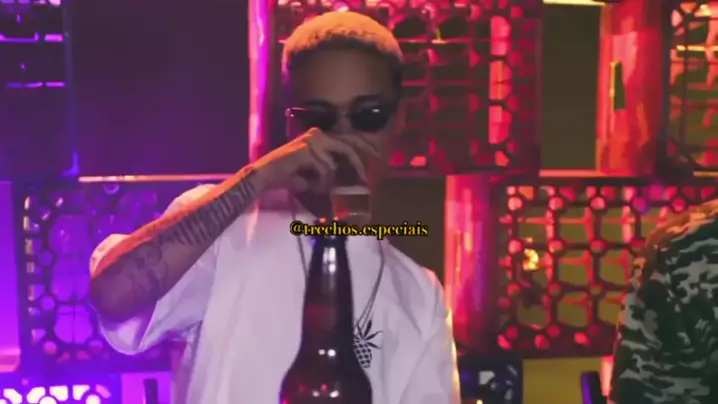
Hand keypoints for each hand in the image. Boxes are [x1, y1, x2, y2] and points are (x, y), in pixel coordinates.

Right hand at [252, 128, 378, 191]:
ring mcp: (312, 141)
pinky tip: (305, 182)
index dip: (363, 145)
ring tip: (315, 186)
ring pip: (332, 166)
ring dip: (325, 181)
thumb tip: (350, 177)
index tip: (377, 154)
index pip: (347, 138)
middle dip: (358, 161)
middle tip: (367, 176)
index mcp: (320, 136)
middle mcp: (318, 134)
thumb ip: (331, 170)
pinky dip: (316, 181)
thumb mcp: (315, 171)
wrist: (265, 175)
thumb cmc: (288, 174)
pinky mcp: (306, 150)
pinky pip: (322, 171)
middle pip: (347, 145)